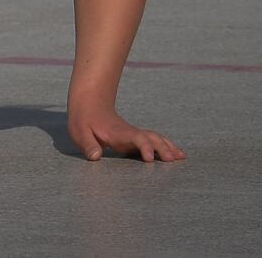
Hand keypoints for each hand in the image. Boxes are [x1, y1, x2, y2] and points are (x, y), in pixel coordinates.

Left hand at [66, 104, 184, 161]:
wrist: (89, 102)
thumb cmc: (83, 120)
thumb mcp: (79, 132)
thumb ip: (87, 144)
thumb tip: (95, 157)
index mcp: (117, 132)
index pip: (135, 138)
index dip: (143, 147)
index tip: (149, 158)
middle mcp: (129, 132)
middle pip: (150, 137)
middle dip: (162, 148)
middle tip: (173, 160)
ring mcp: (133, 134)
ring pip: (154, 138)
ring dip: (168, 147)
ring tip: (181, 157)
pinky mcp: (134, 137)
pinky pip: (153, 141)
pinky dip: (166, 146)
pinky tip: (177, 154)